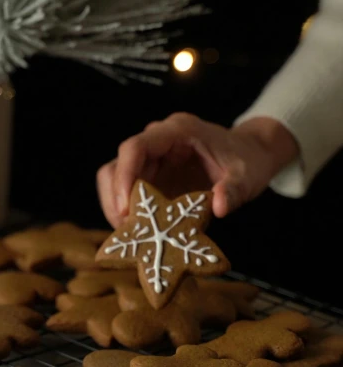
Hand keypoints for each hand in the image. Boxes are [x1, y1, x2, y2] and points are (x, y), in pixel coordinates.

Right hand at [97, 113, 298, 226]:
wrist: (251, 154)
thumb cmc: (248, 160)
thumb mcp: (247, 176)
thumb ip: (234, 190)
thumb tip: (219, 207)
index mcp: (177, 131)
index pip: (136, 147)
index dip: (124, 176)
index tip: (125, 209)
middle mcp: (158, 140)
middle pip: (118, 164)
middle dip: (115, 198)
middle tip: (126, 230)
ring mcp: (152, 157)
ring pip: (116, 177)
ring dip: (116, 206)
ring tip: (130, 235)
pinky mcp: (152, 174)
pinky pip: (128, 190)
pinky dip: (128, 211)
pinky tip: (139, 232)